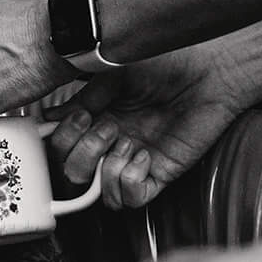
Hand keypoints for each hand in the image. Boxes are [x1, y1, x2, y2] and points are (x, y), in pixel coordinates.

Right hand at [47, 44, 253, 207]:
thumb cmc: (167, 63)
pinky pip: (132, 198)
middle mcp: (112, 145)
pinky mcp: (160, 173)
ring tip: (129, 143)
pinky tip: (144, 156)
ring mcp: (134, 161)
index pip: (60, 149)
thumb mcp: (113, 74)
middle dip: (83, 154)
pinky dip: (130, 181)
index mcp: (97, 121)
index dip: (61, 141)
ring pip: (100, 195)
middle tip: (108, 127)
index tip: (79, 117)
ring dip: (107, 169)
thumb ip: (82, 97)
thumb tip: (50, 117)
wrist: (210, 69)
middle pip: (73, 176)